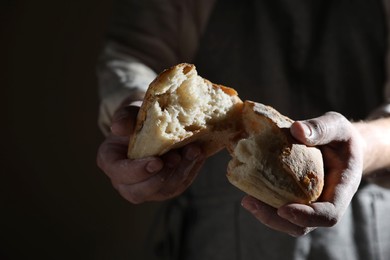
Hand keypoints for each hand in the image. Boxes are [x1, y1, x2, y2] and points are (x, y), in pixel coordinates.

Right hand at [96, 100, 204, 203]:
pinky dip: (190, 171)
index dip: (137, 171)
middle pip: (138, 192)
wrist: (155, 123)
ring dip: (180, 173)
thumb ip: (124, 118)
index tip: (156, 161)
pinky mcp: (165, 187)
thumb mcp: (130, 112)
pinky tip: (198, 155)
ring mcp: (146, 187)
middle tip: (176, 158)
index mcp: (111, 161)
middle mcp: (125, 180)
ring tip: (193, 151)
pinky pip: (178, 186)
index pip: (119, 172)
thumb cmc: (138, 118)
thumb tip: (118, 128)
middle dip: (160, 178)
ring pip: (163, 191)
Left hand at [241, 112, 363, 235]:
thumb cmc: (340, 135)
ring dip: (266, 215)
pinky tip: (248, 189)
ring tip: (246, 200)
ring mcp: (309, 203)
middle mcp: (325, 202)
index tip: (283, 210)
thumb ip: (321, 128)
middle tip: (250, 203)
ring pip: (289, 222)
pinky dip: (265, 203)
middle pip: (303, 225)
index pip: (329, 214)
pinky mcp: (295, 198)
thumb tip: (297, 130)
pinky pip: (280, 207)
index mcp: (342, 189)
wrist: (339, 145)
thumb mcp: (336, 125)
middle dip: (276, 220)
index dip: (307, 216)